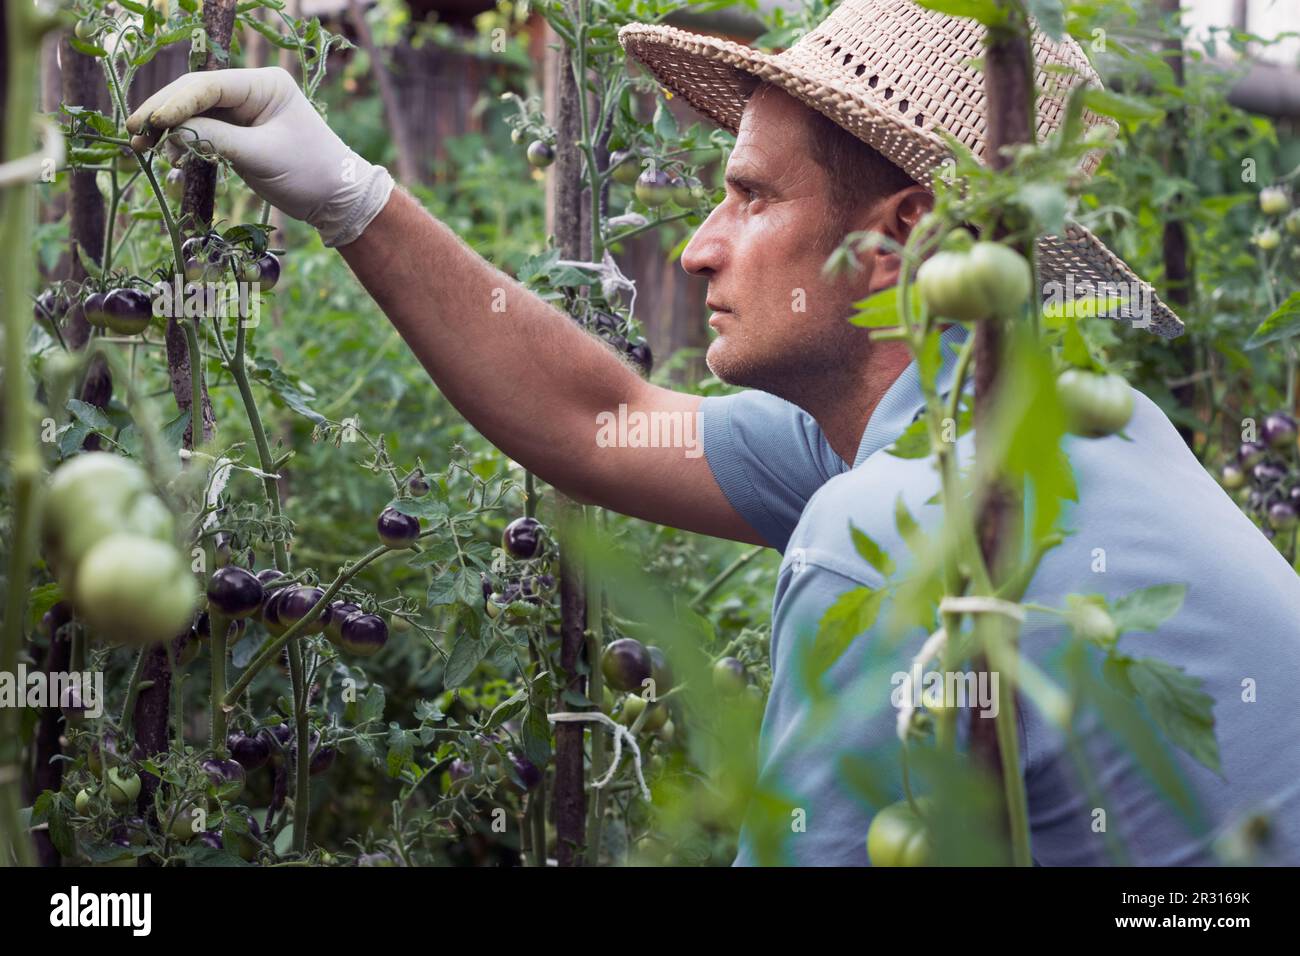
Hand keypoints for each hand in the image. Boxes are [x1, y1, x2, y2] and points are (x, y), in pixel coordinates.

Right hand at [126, 67, 393, 247]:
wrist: (338, 200)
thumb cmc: (310, 174)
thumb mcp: (262, 157)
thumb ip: (216, 139)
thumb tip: (173, 130)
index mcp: (265, 84)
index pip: (208, 86)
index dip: (175, 102)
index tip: (150, 121)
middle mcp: (252, 91)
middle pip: (195, 95)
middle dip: (163, 113)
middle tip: (131, 132)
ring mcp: (245, 111)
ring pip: (195, 113)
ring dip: (168, 129)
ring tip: (143, 149)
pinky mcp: (240, 133)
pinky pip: (204, 131)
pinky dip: (184, 143)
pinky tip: (168, 157)